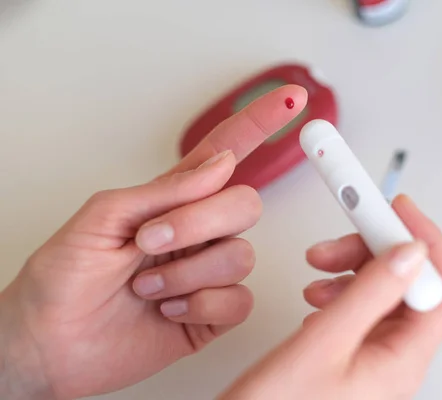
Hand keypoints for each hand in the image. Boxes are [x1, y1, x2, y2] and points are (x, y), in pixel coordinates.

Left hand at [0, 85, 307, 399]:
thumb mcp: (102, 219)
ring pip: (242, 256)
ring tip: (147, 288)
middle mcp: (198, 232)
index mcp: (172, 200)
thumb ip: (166, 190)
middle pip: (244, 205)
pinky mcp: (212, 312)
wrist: (50, 346)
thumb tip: (223, 164)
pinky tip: (169, 310)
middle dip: (199, 224)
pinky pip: (239, 301)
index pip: (225, 151)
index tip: (291, 99)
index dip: (258, 123)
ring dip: (187, 274)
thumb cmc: (63, 279)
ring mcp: (207, 272)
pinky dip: (200, 306)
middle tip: (150, 243)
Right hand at [219, 195, 441, 399]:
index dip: (424, 240)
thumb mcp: (323, 343)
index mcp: (402, 361)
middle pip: (409, 285)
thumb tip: (410, 251)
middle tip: (340, 238)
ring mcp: (374, 360)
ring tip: (319, 268)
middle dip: (375, 251)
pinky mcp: (352, 358)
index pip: (441, 288)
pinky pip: (361, 311)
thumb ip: (370, 294)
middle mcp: (395, 361)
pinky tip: (318, 294)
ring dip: (353, 270)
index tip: (396, 209)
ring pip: (382, 294)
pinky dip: (340, 290)